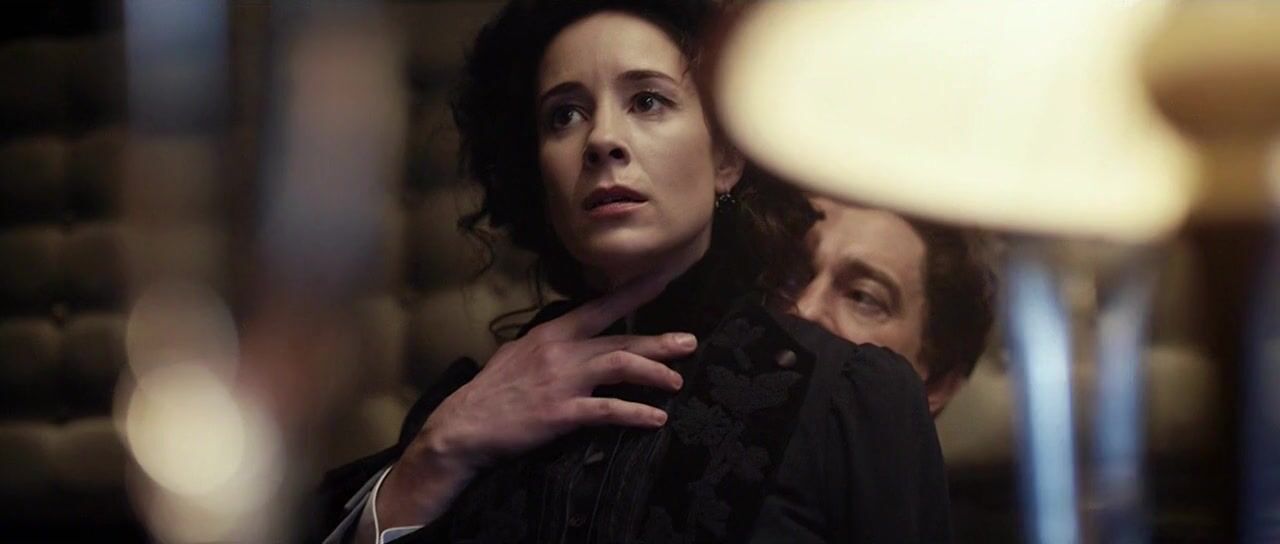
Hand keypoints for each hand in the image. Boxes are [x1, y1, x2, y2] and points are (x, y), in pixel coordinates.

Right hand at [377, 272, 693, 525]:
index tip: (665, 277)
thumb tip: (570, 335)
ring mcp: (562, 381)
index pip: (601, 306)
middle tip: (690, 342)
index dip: (635, 292)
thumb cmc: (492, 391)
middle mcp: (561, 351)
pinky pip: (607, 410)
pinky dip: (635, 413)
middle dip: (659, 342)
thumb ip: (549, 343)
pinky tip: (655, 419)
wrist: (464, 425)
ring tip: (677, 382)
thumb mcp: (517, 353)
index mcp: (552, 333)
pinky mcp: (561, 412)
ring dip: (654, 373)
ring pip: (620, 367)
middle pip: (620, 339)